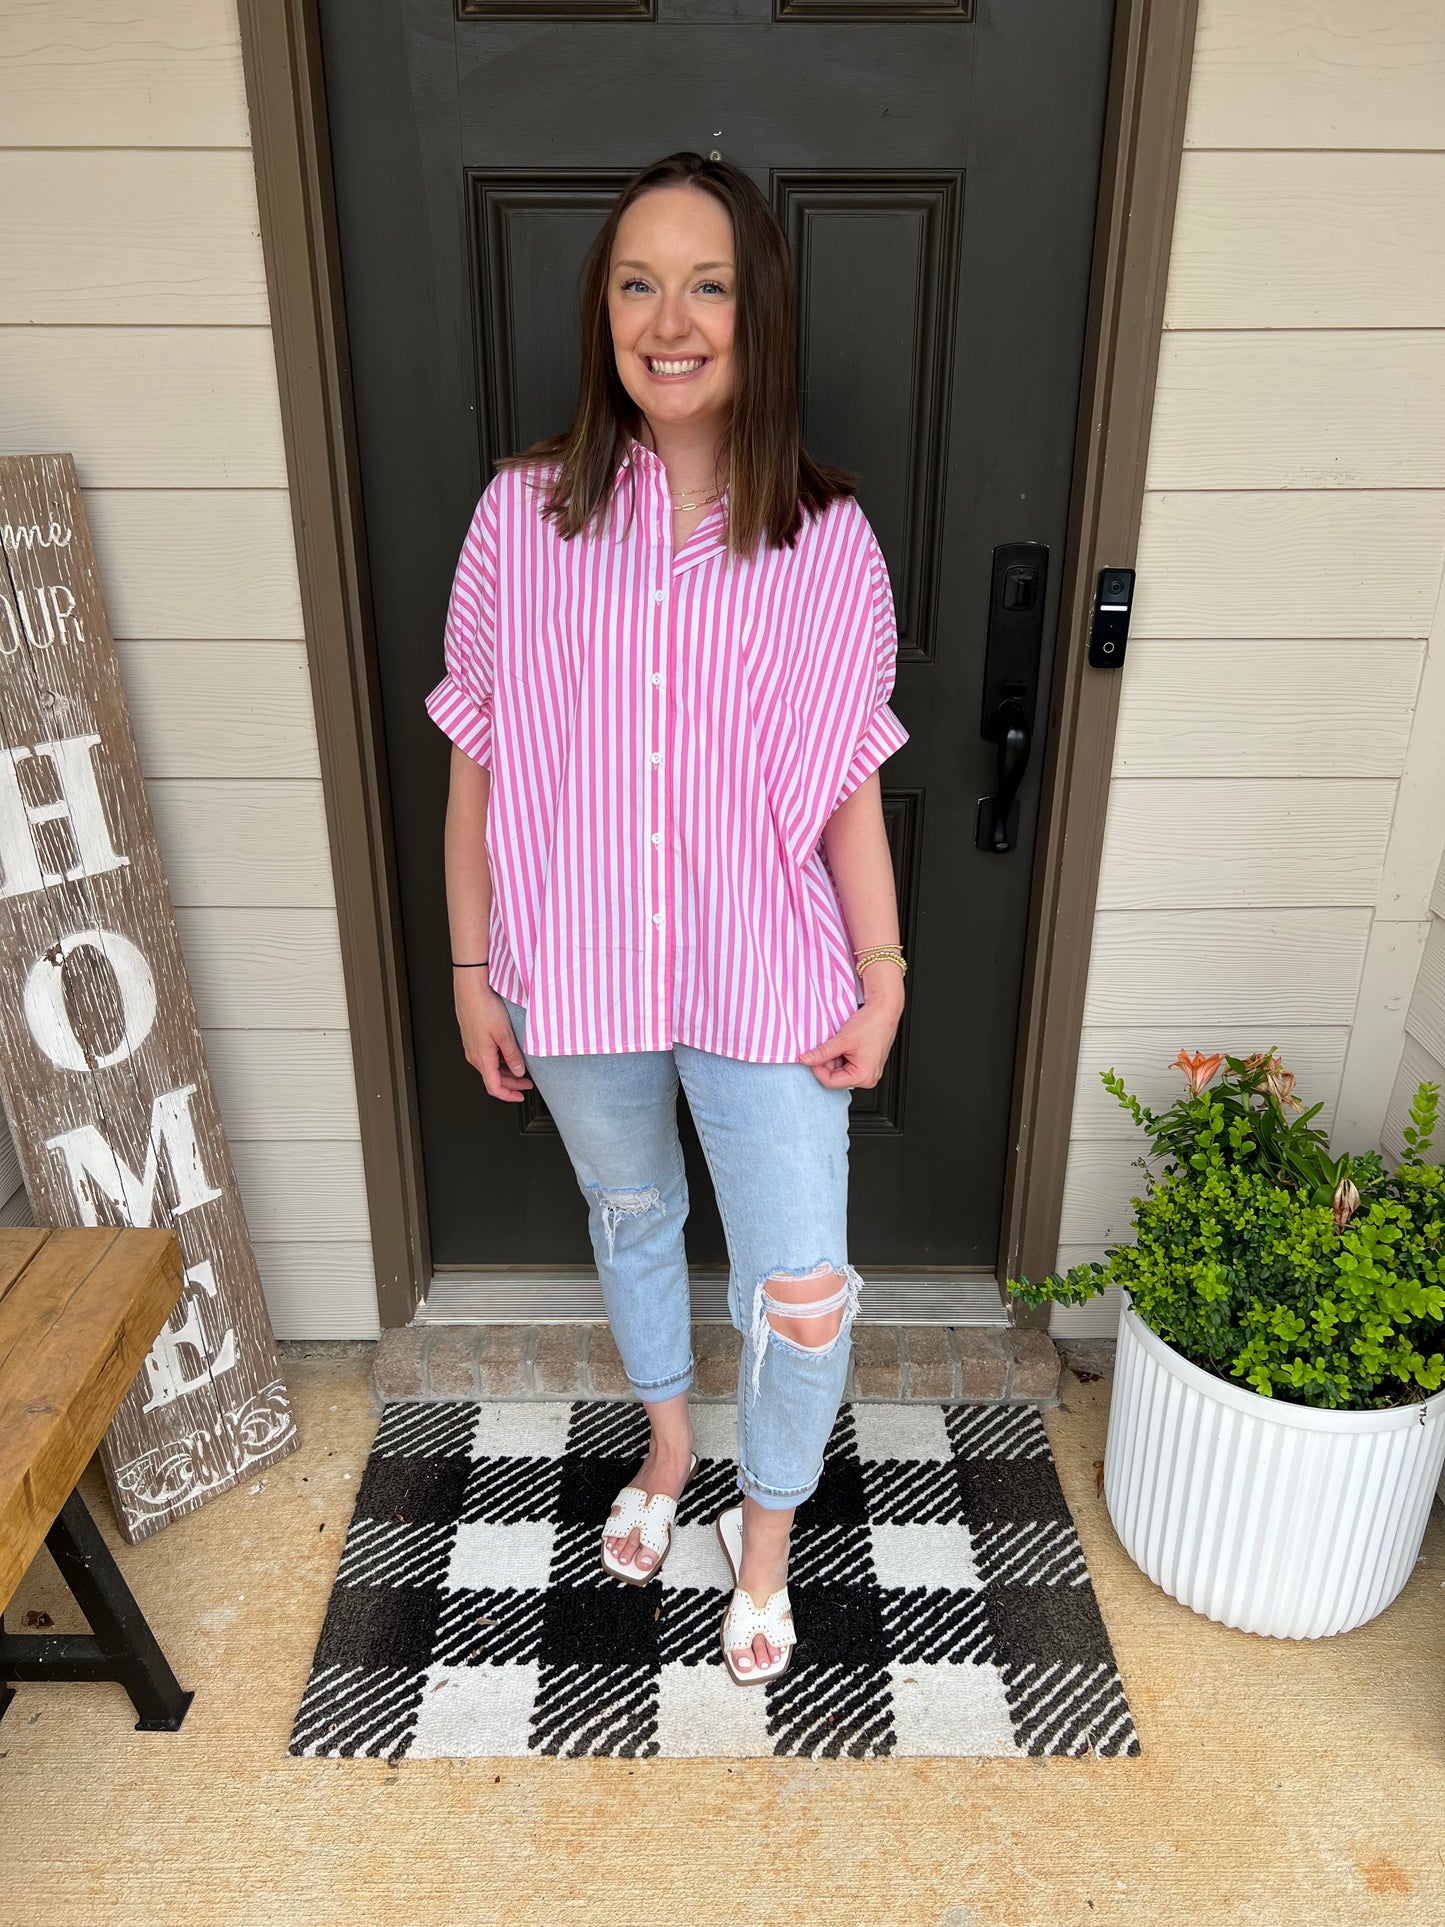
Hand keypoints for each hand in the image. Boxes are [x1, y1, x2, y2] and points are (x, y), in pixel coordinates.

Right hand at [454, 973, 533, 1101]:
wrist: (470, 990)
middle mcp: (474, 1056)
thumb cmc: (484, 1008)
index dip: (508, 1095)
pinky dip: (498, 1062)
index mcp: (482, 1057)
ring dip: (505, 1073)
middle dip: (511, 1084)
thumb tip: (518, 1071)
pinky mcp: (472, 1040)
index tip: (520, 1096)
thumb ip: (512, 1055)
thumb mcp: (504, 1034)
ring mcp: (472, 1048)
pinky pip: (486, 1058)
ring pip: (489, 1069)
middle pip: (493, 1079)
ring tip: (520, 1070)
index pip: (494, 1087)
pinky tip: (508, 1056)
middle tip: (526, 1084)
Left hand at [798, 982, 902, 1088]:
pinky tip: (842, 1045)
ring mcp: (867, 1072)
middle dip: (826, 1062)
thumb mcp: (842, 1040)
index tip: (812, 1056)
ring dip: (833, 1058)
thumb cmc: (872, 1024)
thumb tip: (806, 1060)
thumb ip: (822, 1052)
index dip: (817, 1068)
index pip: (830, 1082)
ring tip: (838, 1043)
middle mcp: (867, 1078)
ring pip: (839, 1071)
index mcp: (863, 1076)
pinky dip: (839, 1055)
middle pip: (834, 1077)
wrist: (884, 1010)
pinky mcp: (865, 1065)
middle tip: (825, 1046)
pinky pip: (846, 1065)